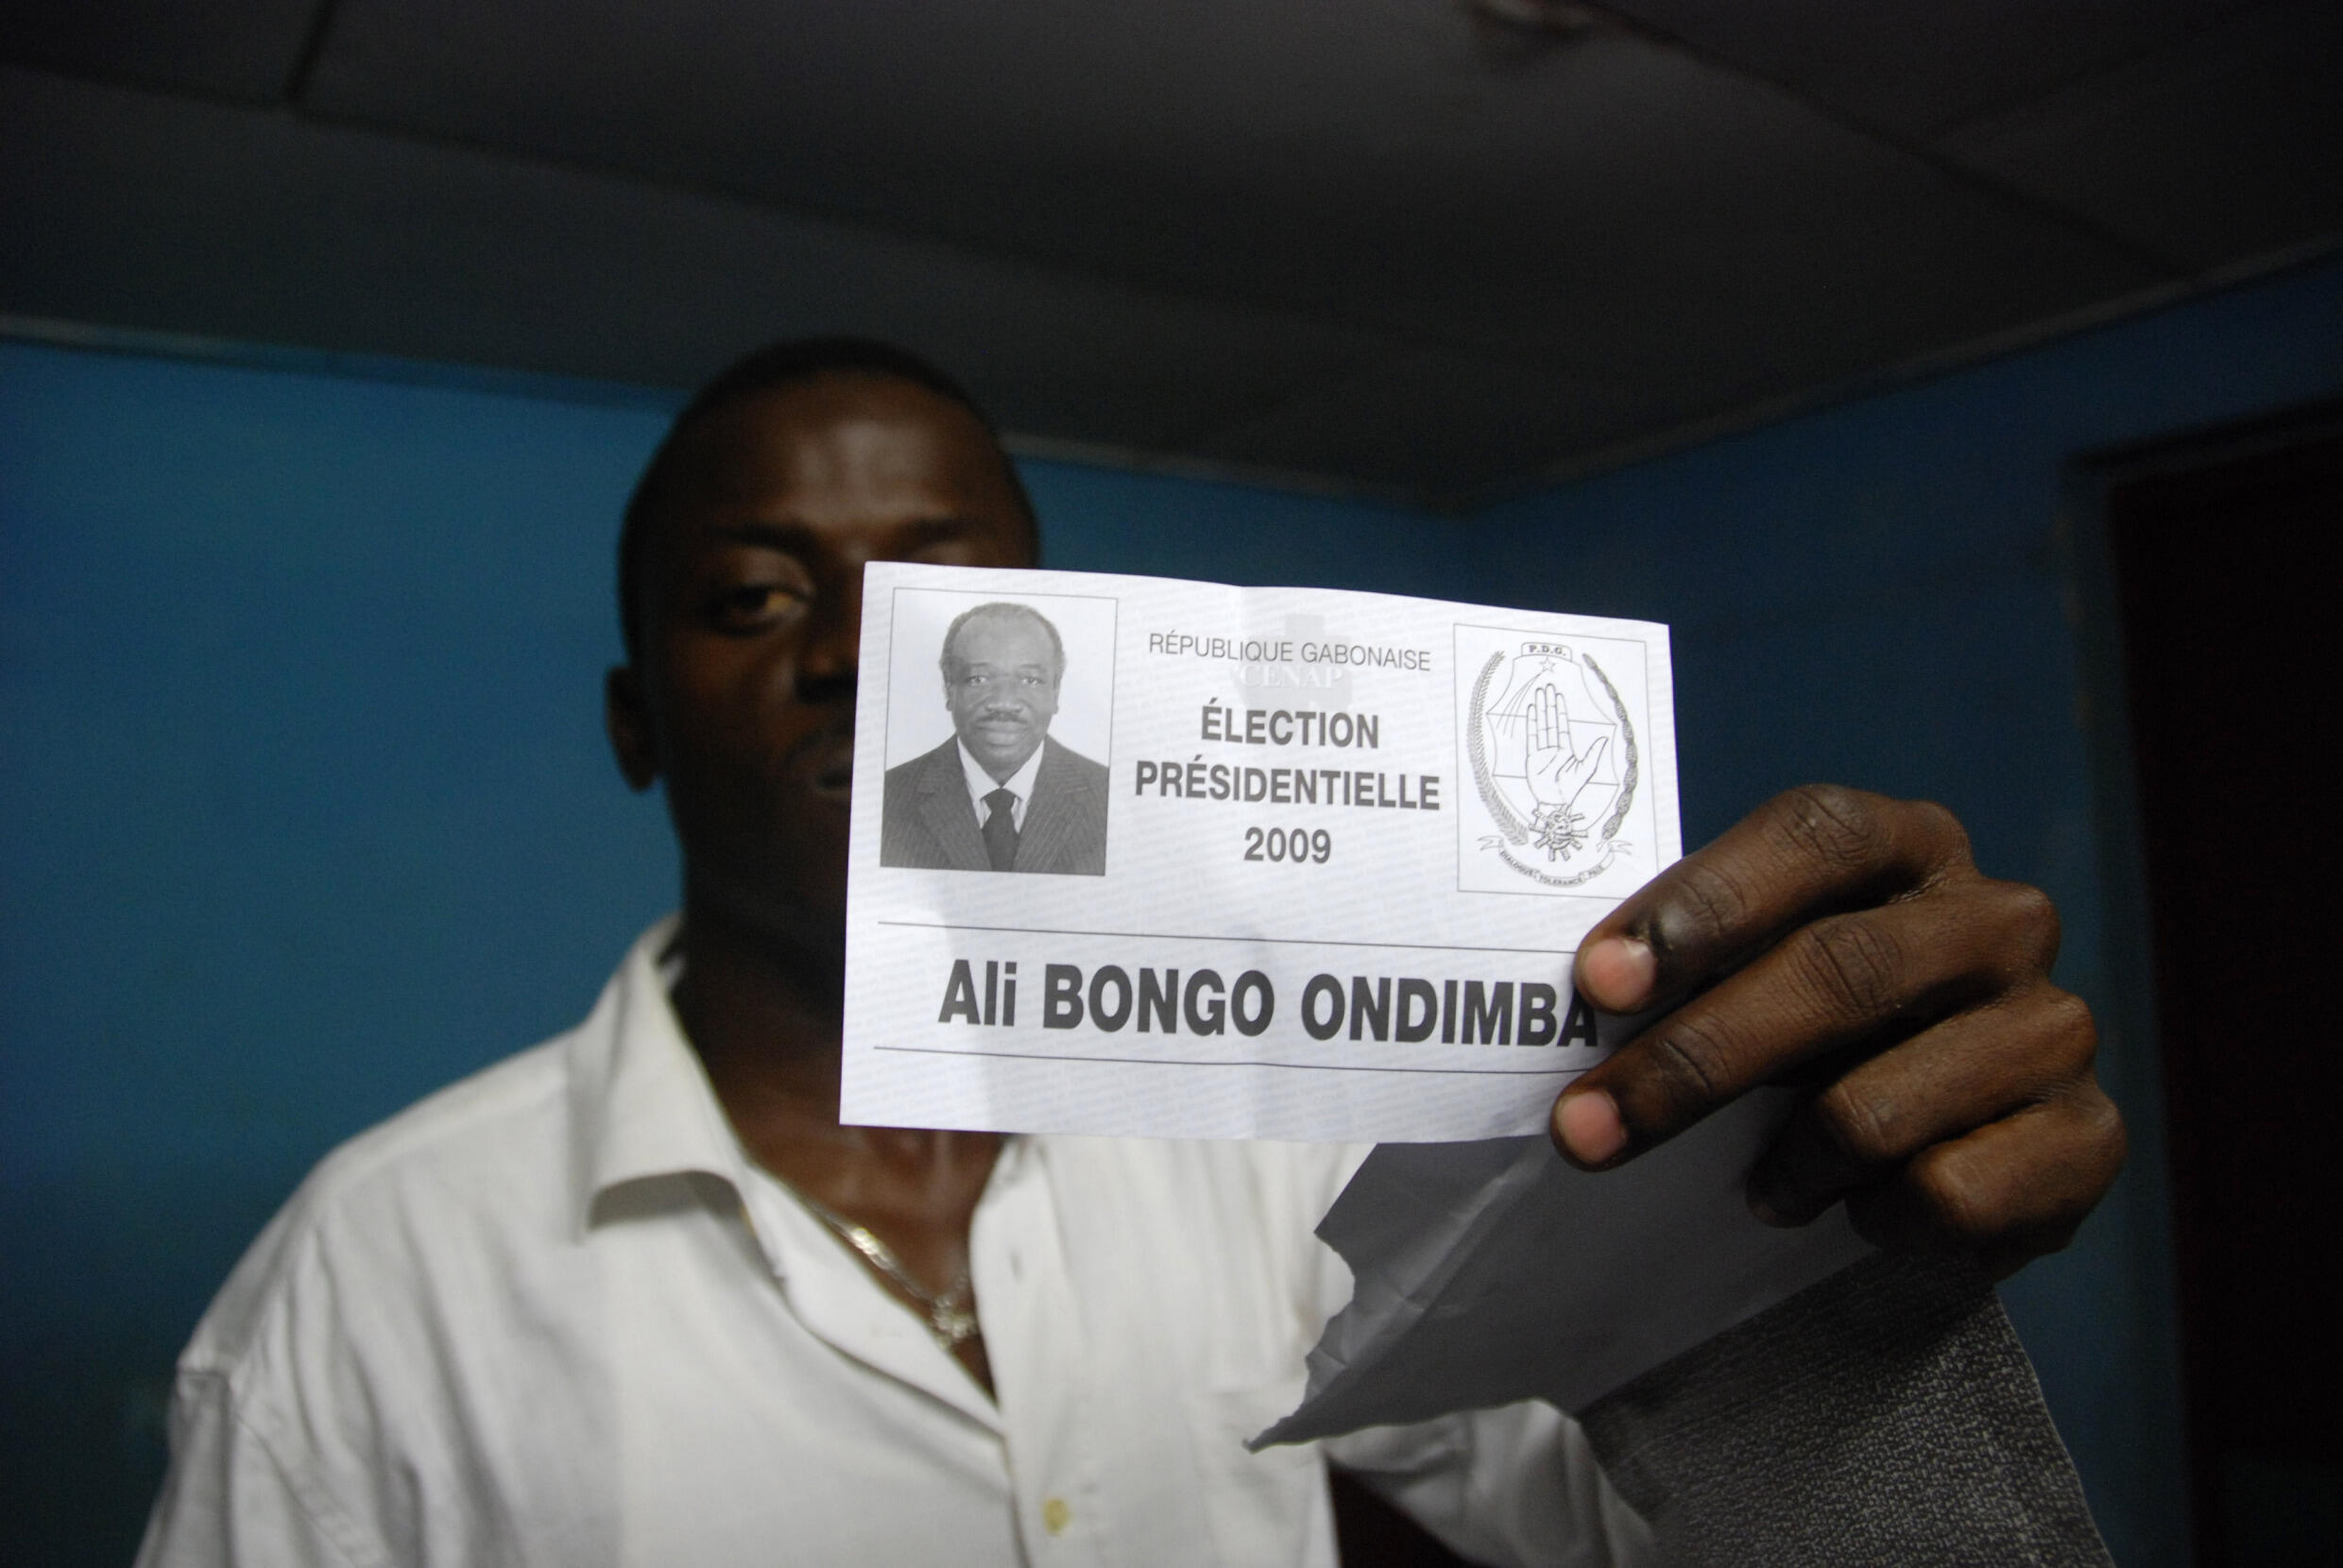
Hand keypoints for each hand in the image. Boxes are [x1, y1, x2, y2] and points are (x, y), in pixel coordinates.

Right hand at [1522, 682, 1611, 817]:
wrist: (1555, 803)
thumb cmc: (1571, 789)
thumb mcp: (1587, 770)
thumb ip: (1594, 754)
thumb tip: (1605, 738)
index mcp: (1566, 750)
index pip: (1562, 726)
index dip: (1561, 711)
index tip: (1559, 696)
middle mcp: (1553, 748)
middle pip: (1550, 721)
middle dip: (1549, 704)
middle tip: (1547, 687)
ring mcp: (1541, 752)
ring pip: (1541, 726)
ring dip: (1539, 710)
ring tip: (1537, 694)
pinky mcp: (1532, 758)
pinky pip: (1531, 738)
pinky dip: (1531, 724)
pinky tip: (1530, 711)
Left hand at [1550, 786, 2124, 1276]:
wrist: (1958, 1146)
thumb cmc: (1822, 1035)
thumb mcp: (1761, 972)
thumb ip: (1695, 966)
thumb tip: (1584, 999)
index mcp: (1913, 844)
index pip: (1815, 837)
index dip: (1704, 904)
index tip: (1600, 984)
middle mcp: (1999, 919)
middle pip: (1838, 972)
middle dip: (1692, 1062)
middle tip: (1586, 1129)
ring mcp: (2054, 1026)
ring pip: (1878, 1106)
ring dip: (1782, 1165)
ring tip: (1753, 1192)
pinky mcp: (2089, 1138)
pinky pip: (1948, 1194)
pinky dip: (1873, 1218)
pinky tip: (1858, 1213)